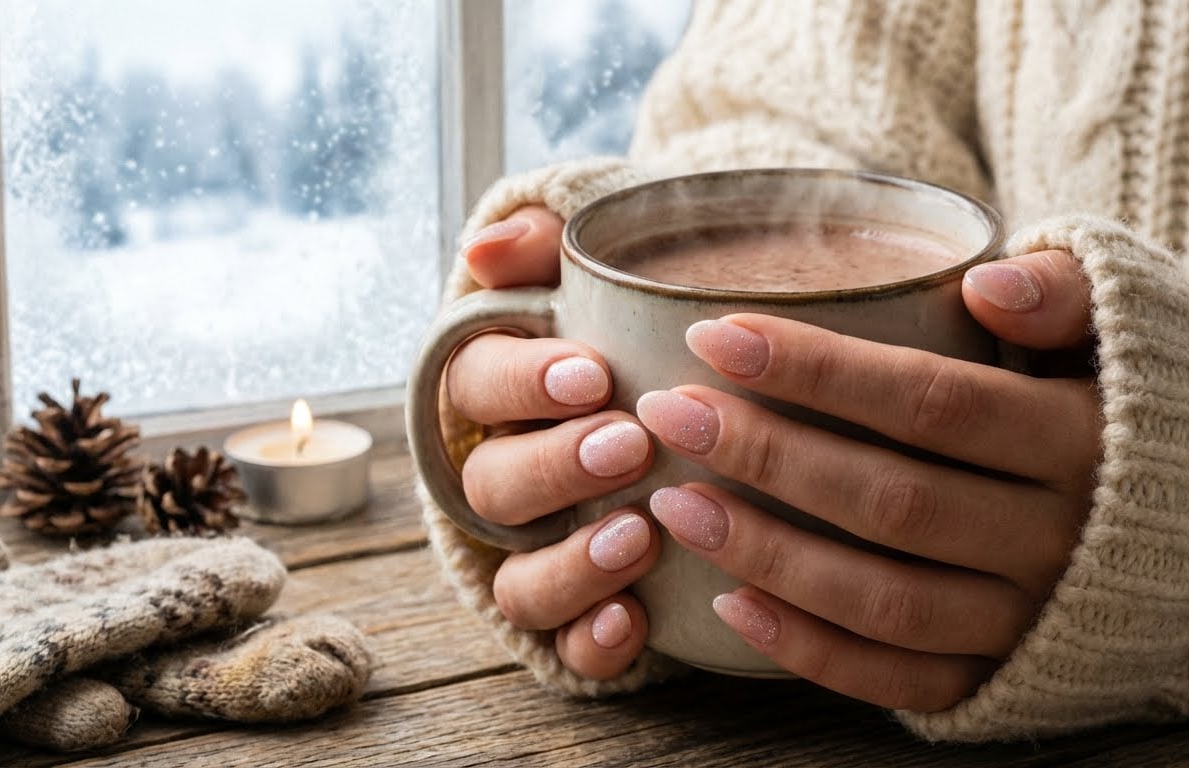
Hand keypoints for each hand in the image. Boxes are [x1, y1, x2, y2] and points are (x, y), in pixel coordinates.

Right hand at [448, 206, 659, 679]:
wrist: (710, 399)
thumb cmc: (646, 326)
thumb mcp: (608, 273)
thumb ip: (548, 246)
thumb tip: (488, 250)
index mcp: (504, 389)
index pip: (478, 381)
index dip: (523, 383)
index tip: (592, 374)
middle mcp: (509, 474)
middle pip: (494, 483)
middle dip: (557, 466)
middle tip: (630, 444)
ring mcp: (540, 550)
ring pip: (518, 577)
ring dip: (570, 564)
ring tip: (636, 537)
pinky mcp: (581, 609)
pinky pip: (561, 643)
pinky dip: (589, 639)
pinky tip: (632, 620)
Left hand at [638, 251, 1099, 711]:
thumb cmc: (1137, 409)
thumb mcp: (1130, 327)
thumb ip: (1066, 291)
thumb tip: (983, 284)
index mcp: (1081, 439)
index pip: (930, 402)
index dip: (816, 370)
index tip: (714, 334)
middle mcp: (1059, 539)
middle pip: (891, 501)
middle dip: (766, 454)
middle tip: (669, 414)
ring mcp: (1029, 620)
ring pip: (882, 599)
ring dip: (767, 553)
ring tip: (674, 504)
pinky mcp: (1006, 679)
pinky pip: (901, 681)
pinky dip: (811, 650)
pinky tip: (730, 603)